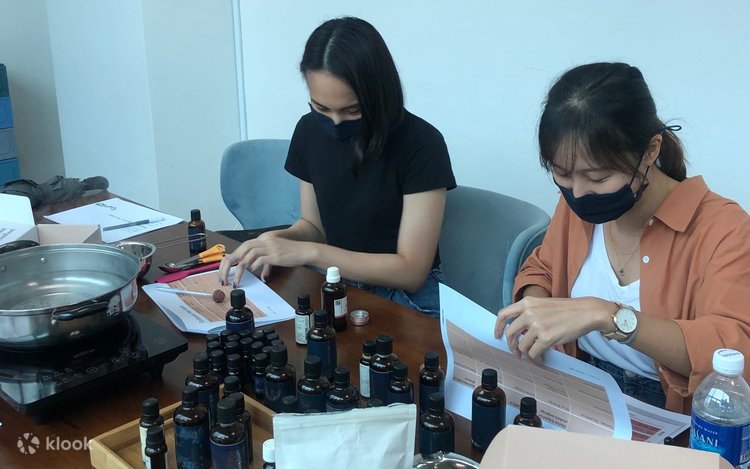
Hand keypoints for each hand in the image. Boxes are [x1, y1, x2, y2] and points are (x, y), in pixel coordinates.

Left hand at [218, 232, 312, 286]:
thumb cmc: (291, 254)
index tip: (224, 271)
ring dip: (239, 270)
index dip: (231, 259)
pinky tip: (252, 273)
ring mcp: (269, 247)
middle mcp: (263, 241)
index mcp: (261, 240)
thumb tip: (261, 277)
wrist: (305, 251)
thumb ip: (265, 264)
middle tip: (223, 278)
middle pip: (241, 250)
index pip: (241, 248)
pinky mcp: (275, 254)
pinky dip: (254, 266)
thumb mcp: (274, 257)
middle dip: (229, 265)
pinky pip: (260, 259)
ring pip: (248, 255)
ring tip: (236, 281)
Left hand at [494, 297, 614, 361]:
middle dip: (511, 346)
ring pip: (522, 346)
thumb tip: (519, 331)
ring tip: (533, 356)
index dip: (498, 327)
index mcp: (527, 303)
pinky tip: (541, 359)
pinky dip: (536, 359)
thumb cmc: (567, 310)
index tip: (498, 336)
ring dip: (526, 354)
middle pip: (510, 334)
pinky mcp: (545, 338)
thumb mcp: (543, 305)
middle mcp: (529, 313)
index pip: (503, 314)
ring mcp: (536, 326)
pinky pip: (533, 353)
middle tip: (516, 352)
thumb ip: (529, 313)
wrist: (586, 312)